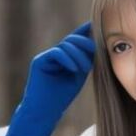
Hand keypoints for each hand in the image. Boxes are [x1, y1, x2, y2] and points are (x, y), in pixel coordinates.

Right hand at [0, 21, 95, 135]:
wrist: (45, 111)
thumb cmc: (62, 97)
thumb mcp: (79, 75)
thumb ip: (86, 60)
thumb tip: (97, 44)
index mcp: (64, 57)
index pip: (75, 39)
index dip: (85, 30)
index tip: (95, 24)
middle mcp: (54, 54)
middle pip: (72, 39)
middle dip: (86, 44)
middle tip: (96, 53)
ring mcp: (46, 57)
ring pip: (65, 45)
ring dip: (79, 55)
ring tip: (86, 68)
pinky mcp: (39, 62)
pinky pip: (55, 53)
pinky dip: (67, 59)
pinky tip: (74, 69)